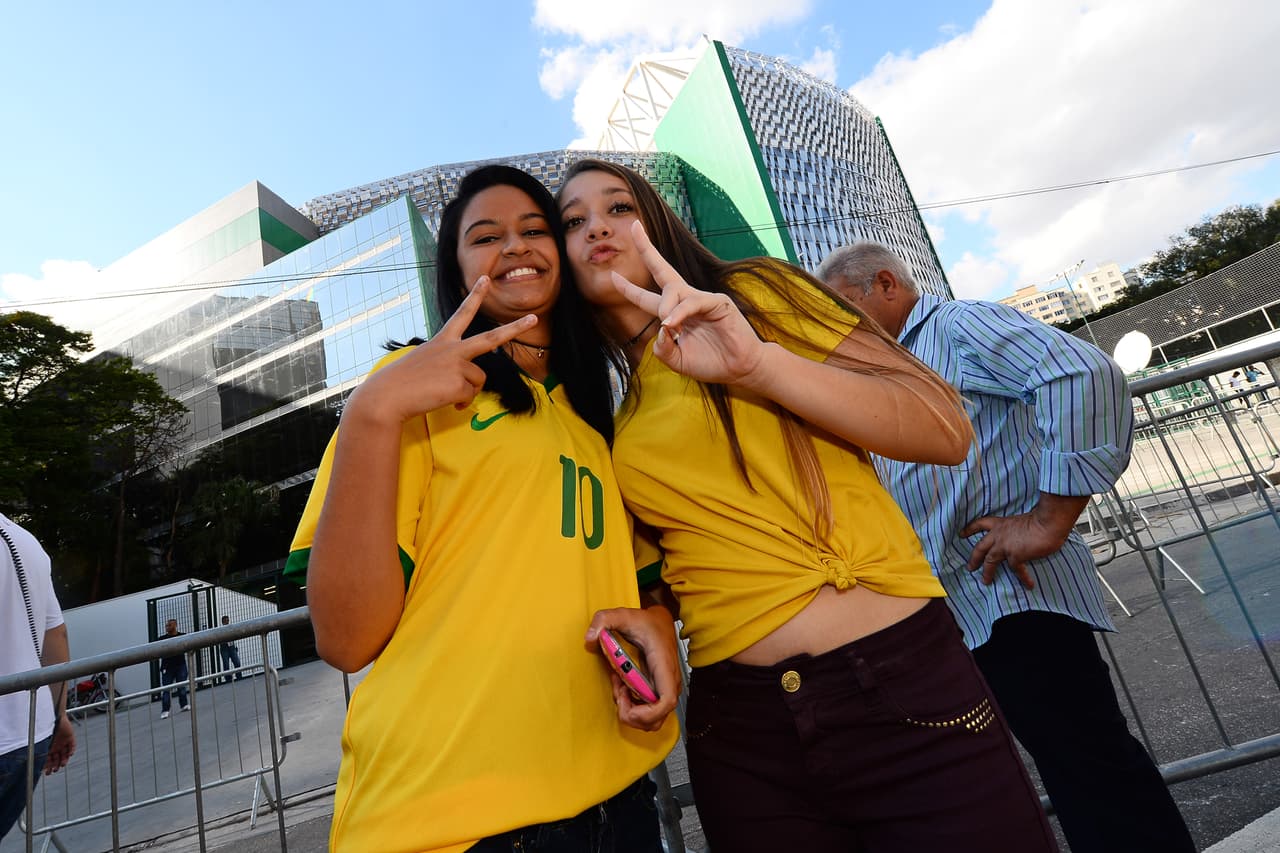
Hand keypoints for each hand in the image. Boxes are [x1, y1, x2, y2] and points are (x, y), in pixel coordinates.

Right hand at [44, 714, 75, 774]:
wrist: (53, 716)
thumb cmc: (44, 729)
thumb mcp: (41, 742)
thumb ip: (38, 750)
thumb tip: (32, 762)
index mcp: (49, 747)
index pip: (49, 759)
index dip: (48, 766)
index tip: (46, 772)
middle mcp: (56, 746)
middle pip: (57, 758)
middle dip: (55, 766)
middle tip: (54, 771)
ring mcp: (64, 742)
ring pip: (65, 754)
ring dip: (64, 760)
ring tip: (62, 765)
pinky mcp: (70, 737)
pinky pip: (72, 745)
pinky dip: (71, 750)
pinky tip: (69, 754)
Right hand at [348, 277, 537, 422]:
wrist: (387, 396)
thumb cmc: (402, 383)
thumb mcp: (426, 366)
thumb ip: (450, 368)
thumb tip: (466, 388)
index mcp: (443, 341)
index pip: (462, 314)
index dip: (475, 296)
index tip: (485, 279)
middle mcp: (453, 349)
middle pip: (491, 338)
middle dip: (515, 328)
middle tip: (534, 318)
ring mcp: (458, 365)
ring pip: (479, 380)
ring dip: (465, 391)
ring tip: (442, 392)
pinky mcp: (459, 383)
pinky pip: (470, 396)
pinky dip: (460, 403)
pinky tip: (443, 400)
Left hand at [585, 604, 682, 731]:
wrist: (659, 621)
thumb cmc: (646, 622)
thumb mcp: (622, 614)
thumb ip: (603, 620)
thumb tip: (589, 638)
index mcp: (663, 665)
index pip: (667, 701)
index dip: (648, 714)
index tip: (629, 708)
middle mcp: (669, 681)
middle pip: (658, 718)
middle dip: (633, 716)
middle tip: (619, 694)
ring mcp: (665, 688)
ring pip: (653, 719)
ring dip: (632, 712)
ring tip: (620, 690)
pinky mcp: (659, 691)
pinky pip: (649, 711)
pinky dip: (633, 707)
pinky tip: (623, 688)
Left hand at [612, 221, 767, 385]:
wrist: (738, 368)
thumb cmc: (710, 363)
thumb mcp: (677, 360)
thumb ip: (663, 349)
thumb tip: (660, 330)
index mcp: (674, 314)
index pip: (647, 297)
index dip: (630, 288)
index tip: (613, 276)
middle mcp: (686, 301)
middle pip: (662, 270)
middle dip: (647, 250)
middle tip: (634, 227)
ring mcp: (702, 299)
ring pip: (674, 290)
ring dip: (665, 307)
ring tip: (666, 324)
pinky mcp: (718, 302)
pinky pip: (693, 301)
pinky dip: (680, 312)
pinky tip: (672, 323)